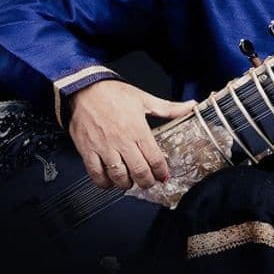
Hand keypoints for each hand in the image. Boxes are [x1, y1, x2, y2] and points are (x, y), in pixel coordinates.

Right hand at [63, 79, 196, 190]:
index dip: (161, 172)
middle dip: (147, 182)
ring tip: (130, 182)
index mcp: (138, 130)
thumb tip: (190, 106)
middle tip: (149, 182)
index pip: (155, 159)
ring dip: (127, 184)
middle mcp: (121, 141)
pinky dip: (104, 183)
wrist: (83, 89)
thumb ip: (169, 108)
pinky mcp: (87, 150)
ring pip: (118, 176)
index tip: (163, 176)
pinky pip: (96, 174)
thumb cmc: (113, 93)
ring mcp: (103, 147)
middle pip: (139, 171)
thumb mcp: (145, 99)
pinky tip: (109, 182)